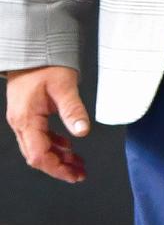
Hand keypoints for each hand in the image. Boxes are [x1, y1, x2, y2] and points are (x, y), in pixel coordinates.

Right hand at [5, 66, 88, 182]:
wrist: (30, 50)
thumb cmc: (45, 64)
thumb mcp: (65, 85)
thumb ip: (73, 109)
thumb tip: (83, 131)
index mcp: (27, 119)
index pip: (39, 154)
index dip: (57, 168)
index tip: (74, 174)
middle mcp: (20, 123)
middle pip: (37, 155)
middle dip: (59, 167)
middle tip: (80, 173)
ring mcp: (22, 119)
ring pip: (38, 148)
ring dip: (58, 157)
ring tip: (78, 163)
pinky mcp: (27, 115)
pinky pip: (39, 137)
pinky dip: (54, 145)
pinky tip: (68, 146)